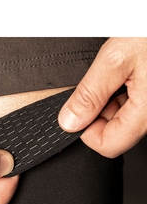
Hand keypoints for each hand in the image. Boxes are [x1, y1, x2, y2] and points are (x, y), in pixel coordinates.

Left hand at [58, 37, 146, 157]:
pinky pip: (135, 103)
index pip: (108, 145)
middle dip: (99, 110)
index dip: (86, 131)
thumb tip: (69, 121)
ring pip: (124, 117)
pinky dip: (123, 91)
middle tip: (100, 81)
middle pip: (116, 131)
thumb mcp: (116, 58)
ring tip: (117, 70)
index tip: (78, 111)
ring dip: (111, 98)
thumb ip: (90, 94)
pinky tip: (125, 70)